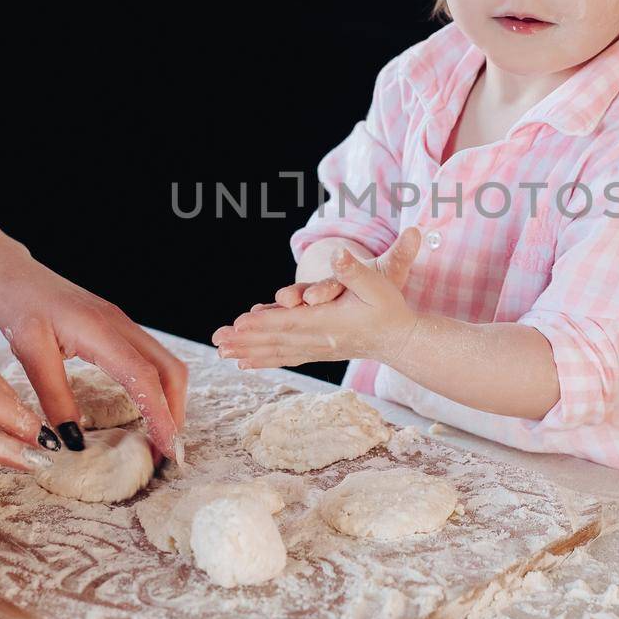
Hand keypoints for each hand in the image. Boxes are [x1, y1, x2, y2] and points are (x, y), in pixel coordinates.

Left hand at [0, 236, 187, 456]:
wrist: (5, 270)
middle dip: (176, 411)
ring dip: (168, 401)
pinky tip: (143, 407)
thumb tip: (73, 439)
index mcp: (102, 330)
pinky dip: (155, 388)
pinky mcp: (113, 328)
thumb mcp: (27, 352)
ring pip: (163, 365)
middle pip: (170, 370)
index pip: (145, 378)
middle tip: (167, 452)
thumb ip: (53, 396)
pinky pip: (147, 360)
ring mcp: (120, 325)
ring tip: (158, 437)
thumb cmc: (13, 301)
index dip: (161, 415)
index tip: (167, 449)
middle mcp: (120, 325)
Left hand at [212, 228, 423, 368]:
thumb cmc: (389, 308)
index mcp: (330, 322)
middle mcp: (320, 339)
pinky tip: (245, 364)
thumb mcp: (377, 284)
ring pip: (277, 351)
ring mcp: (318, 349)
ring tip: (223, 353)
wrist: (400, 339)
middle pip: (277, 339)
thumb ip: (355, 271)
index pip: (291, 322)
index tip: (240, 323)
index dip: (264, 323)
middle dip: (246, 339)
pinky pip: (285, 357)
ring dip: (248, 351)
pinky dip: (264, 359)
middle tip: (219, 340)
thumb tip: (338, 254)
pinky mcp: (317, 351)